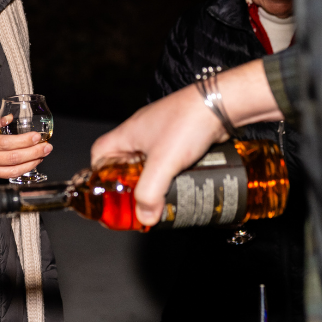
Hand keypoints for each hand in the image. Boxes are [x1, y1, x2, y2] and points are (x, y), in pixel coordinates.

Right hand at [0, 117, 51, 186]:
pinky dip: (18, 171)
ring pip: (13, 172)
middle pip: (14, 159)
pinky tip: (27, 164)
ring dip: (31, 164)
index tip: (37, 137)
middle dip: (34, 153)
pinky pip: (4, 177)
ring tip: (41, 156)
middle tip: (47, 147)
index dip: (25, 141)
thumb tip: (8, 119)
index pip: (7, 143)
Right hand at [91, 60, 281, 225]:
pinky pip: (170, 161)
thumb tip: (145, 217)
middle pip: (125, 162)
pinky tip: (181, 185)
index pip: (100, 153)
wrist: (221, 105)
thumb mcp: (163, 162)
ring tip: (162, 198)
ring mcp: (162, 135)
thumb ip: (150, 192)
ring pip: (149, 163)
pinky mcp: (181, 139)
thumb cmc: (187, 121)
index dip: (99, 173)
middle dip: (130, 184)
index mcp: (128, 133)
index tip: (107, 191)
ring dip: (155, 181)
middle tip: (137, 201)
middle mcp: (142, 132)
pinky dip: (173, 175)